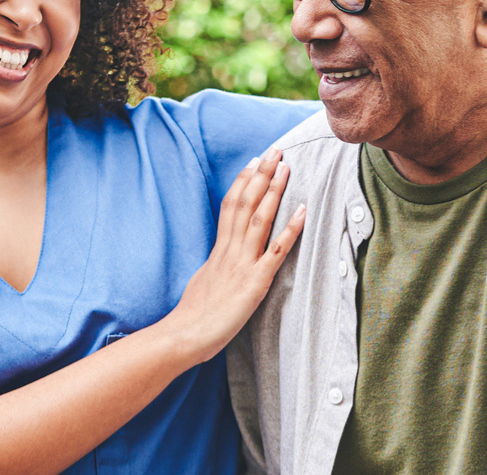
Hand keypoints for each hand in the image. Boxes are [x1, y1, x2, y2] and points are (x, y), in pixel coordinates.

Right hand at [157, 148, 305, 363]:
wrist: (184, 335)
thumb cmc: (192, 317)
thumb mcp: (202, 282)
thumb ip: (214, 267)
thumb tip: (219, 261)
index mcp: (218, 251)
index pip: (230, 207)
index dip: (243, 183)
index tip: (252, 163)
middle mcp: (230, 251)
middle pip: (245, 204)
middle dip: (260, 175)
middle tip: (274, 151)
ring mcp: (242, 264)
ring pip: (259, 218)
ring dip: (274, 190)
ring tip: (286, 167)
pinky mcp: (255, 282)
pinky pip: (276, 251)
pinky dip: (290, 229)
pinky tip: (302, 210)